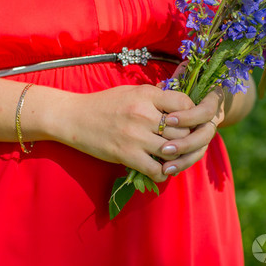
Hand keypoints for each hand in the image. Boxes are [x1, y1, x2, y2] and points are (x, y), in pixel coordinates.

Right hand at [53, 85, 193, 181]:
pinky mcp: (126, 154)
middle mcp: (144, 113)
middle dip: (187, 139)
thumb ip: (155, 97)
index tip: (187, 122)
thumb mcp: (131, 92)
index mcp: (147, 95)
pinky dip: (162, 173)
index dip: (192, 115)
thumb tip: (178, 102)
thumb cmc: (104, 104)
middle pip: (183, 130)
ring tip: (174, 159)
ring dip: (176, 158)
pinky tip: (159, 171)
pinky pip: (156, 169)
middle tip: (184, 144)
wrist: (73, 118)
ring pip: (173, 151)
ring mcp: (136, 135)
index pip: (185, 104)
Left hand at [157, 87, 225, 176]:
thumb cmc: (182, 85)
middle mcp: (210, 119)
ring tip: (165, 167)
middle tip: (165, 148)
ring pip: (200, 150)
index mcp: (210, 101)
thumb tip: (165, 82)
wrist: (194, 97)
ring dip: (183, 159)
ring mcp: (205, 134)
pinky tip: (166, 171)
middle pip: (205, 135)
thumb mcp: (180, 80)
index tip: (169, 119)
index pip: (206, 110)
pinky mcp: (197, 146)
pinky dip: (181, 165)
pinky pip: (193, 158)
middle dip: (186, 143)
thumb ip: (177, 81)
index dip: (190, 117)